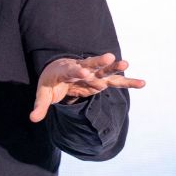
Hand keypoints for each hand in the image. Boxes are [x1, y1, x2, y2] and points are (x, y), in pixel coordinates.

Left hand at [29, 53, 144, 122]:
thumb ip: (40, 106)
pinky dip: (128, 82)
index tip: (84, 72)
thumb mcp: (43, 93)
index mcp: (65, 70)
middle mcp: (81, 69)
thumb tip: (33, 119)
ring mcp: (93, 74)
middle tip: (109, 57)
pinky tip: (142, 83)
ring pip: (105, 70)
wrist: (59, 72)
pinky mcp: (101, 81)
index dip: (77, 71)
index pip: (71, 70)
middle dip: (99, 62)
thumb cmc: (51, 82)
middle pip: (90, 64)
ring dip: (115, 67)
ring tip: (126, 63)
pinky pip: (116, 82)